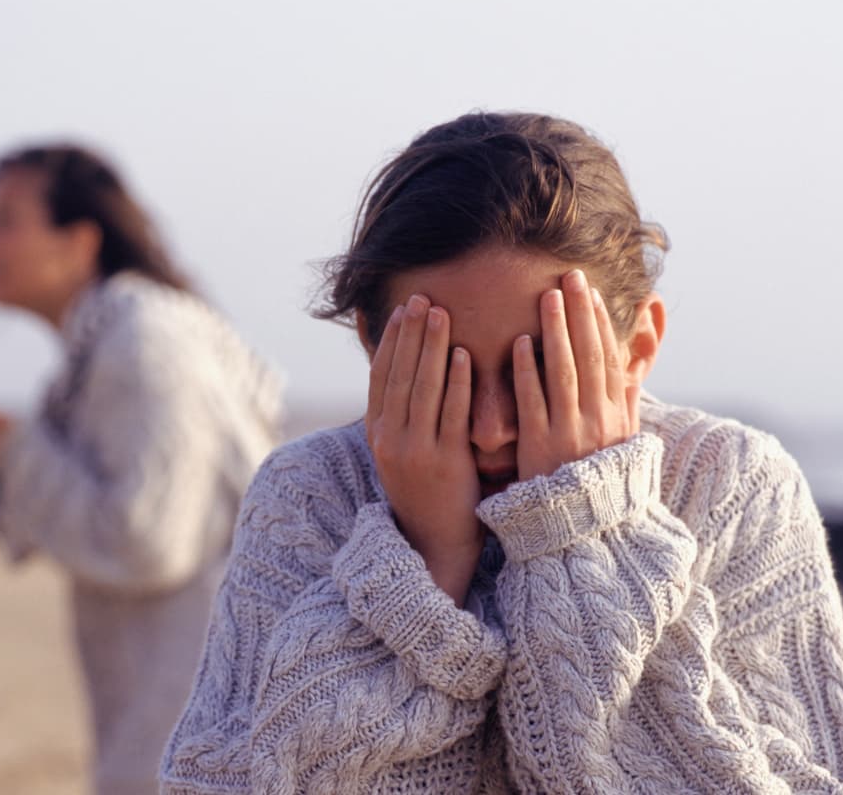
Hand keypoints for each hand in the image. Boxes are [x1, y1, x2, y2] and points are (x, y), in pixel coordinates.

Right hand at [366, 293, 483, 604]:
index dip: (391, 341)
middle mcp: (389, 439)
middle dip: (411, 333)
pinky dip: (457, 382)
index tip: (403, 310)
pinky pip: (451, 414)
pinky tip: (465, 355)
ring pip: (422, 388)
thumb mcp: (401, 452)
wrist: (434, 545)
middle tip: (423, 297)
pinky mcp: (444, 462)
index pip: (380, 376)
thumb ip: (404, 416)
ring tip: (441, 313)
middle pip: (399, 374)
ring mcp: (415, 451)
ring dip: (431, 347)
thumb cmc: (425, 492)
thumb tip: (407, 374)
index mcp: (377, 434)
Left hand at [513, 269, 639, 480]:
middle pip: (590, 357)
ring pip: (564, 373)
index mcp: (616, 417)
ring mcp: (570, 433)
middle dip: (581, 314)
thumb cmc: (598, 485)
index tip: (593, 295)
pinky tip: (520, 343)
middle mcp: (597, 421)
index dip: (603, 325)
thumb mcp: (621, 444)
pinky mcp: (541, 447)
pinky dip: (527, 371)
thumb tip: (632, 372)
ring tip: (548, 297)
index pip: (611, 361)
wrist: (581, 532)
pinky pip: (534, 403)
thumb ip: (625, 407)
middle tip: (571, 277)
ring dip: (556, 332)